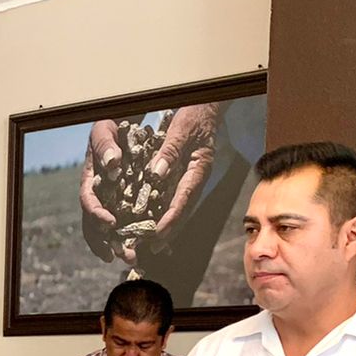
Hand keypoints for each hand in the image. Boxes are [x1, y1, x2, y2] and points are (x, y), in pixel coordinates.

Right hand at [78, 119, 123, 262]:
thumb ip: (105, 146)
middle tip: (120, 256)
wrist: (120, 127)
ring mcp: (111, 203)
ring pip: (111, 230)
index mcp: (89, 182)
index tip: (110, 222)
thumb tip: (112, 163)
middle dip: (106, 242)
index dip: (97, 214)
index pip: (88, 202)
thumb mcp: (104, 131)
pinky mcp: (126, 205)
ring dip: (120, 246)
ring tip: (133, 259)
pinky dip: (134, 236)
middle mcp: (98, 197)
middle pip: (96, 225)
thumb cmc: (109, 128)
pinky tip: (146, 248)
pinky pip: (129, 223)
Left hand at [144, 104, 219, 252]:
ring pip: (178, 208)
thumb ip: (170, 149)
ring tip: (150, 245)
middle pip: (182, 210)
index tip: (157, 234)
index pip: (184, 199)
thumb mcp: (182, 127)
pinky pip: (172, 199)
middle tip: (152, 249)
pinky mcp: (182, 177)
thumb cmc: (195, 113)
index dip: (171, 218)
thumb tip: (156, 173)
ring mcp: (190, 179)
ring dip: (165, 227)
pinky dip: (162, 213)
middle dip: (168, 231)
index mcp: (199, 168)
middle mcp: (195, 178)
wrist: (205, 106)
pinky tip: (150, 224)